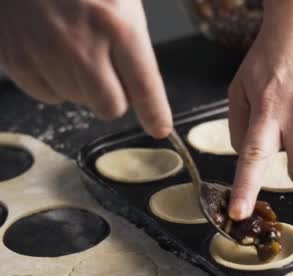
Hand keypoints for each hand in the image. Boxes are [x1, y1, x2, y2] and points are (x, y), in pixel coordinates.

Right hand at [0, 0, 171, 137]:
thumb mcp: (121, 0)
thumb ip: (132, 43)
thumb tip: (141, 90)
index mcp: (116, 24)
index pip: (144, 85)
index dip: (155, 113)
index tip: (160, 128)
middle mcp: (81, 44)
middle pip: (110, 106)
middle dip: (115, 97)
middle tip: (108, 72)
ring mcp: (45, 53)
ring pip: (78, 101)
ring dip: (82, 85)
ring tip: (73, 48)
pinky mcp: (15, 58)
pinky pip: (47, 95)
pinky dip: (54, 81)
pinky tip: (51, 52)